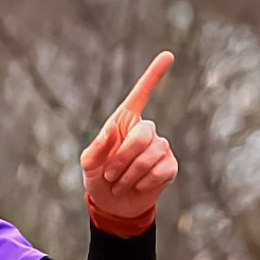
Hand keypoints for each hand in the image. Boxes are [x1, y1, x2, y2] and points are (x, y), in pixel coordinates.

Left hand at [79, 52, 176, 234]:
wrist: (113, 204)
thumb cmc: (98, 177)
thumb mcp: (89, 163)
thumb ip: (97, 146)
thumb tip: (111, 130)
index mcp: (125, 122)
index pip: (141, 93)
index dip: (154, 74)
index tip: (168, 55)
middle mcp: (145, 130)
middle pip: (144, 133)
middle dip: (124, 157)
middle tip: (109, 175)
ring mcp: (160, 147)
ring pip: (152, 153)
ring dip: (130, 173)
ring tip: (119, 184)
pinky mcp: (169, 166)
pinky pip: (161, 169)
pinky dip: (144, 182)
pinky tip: (137, 186)